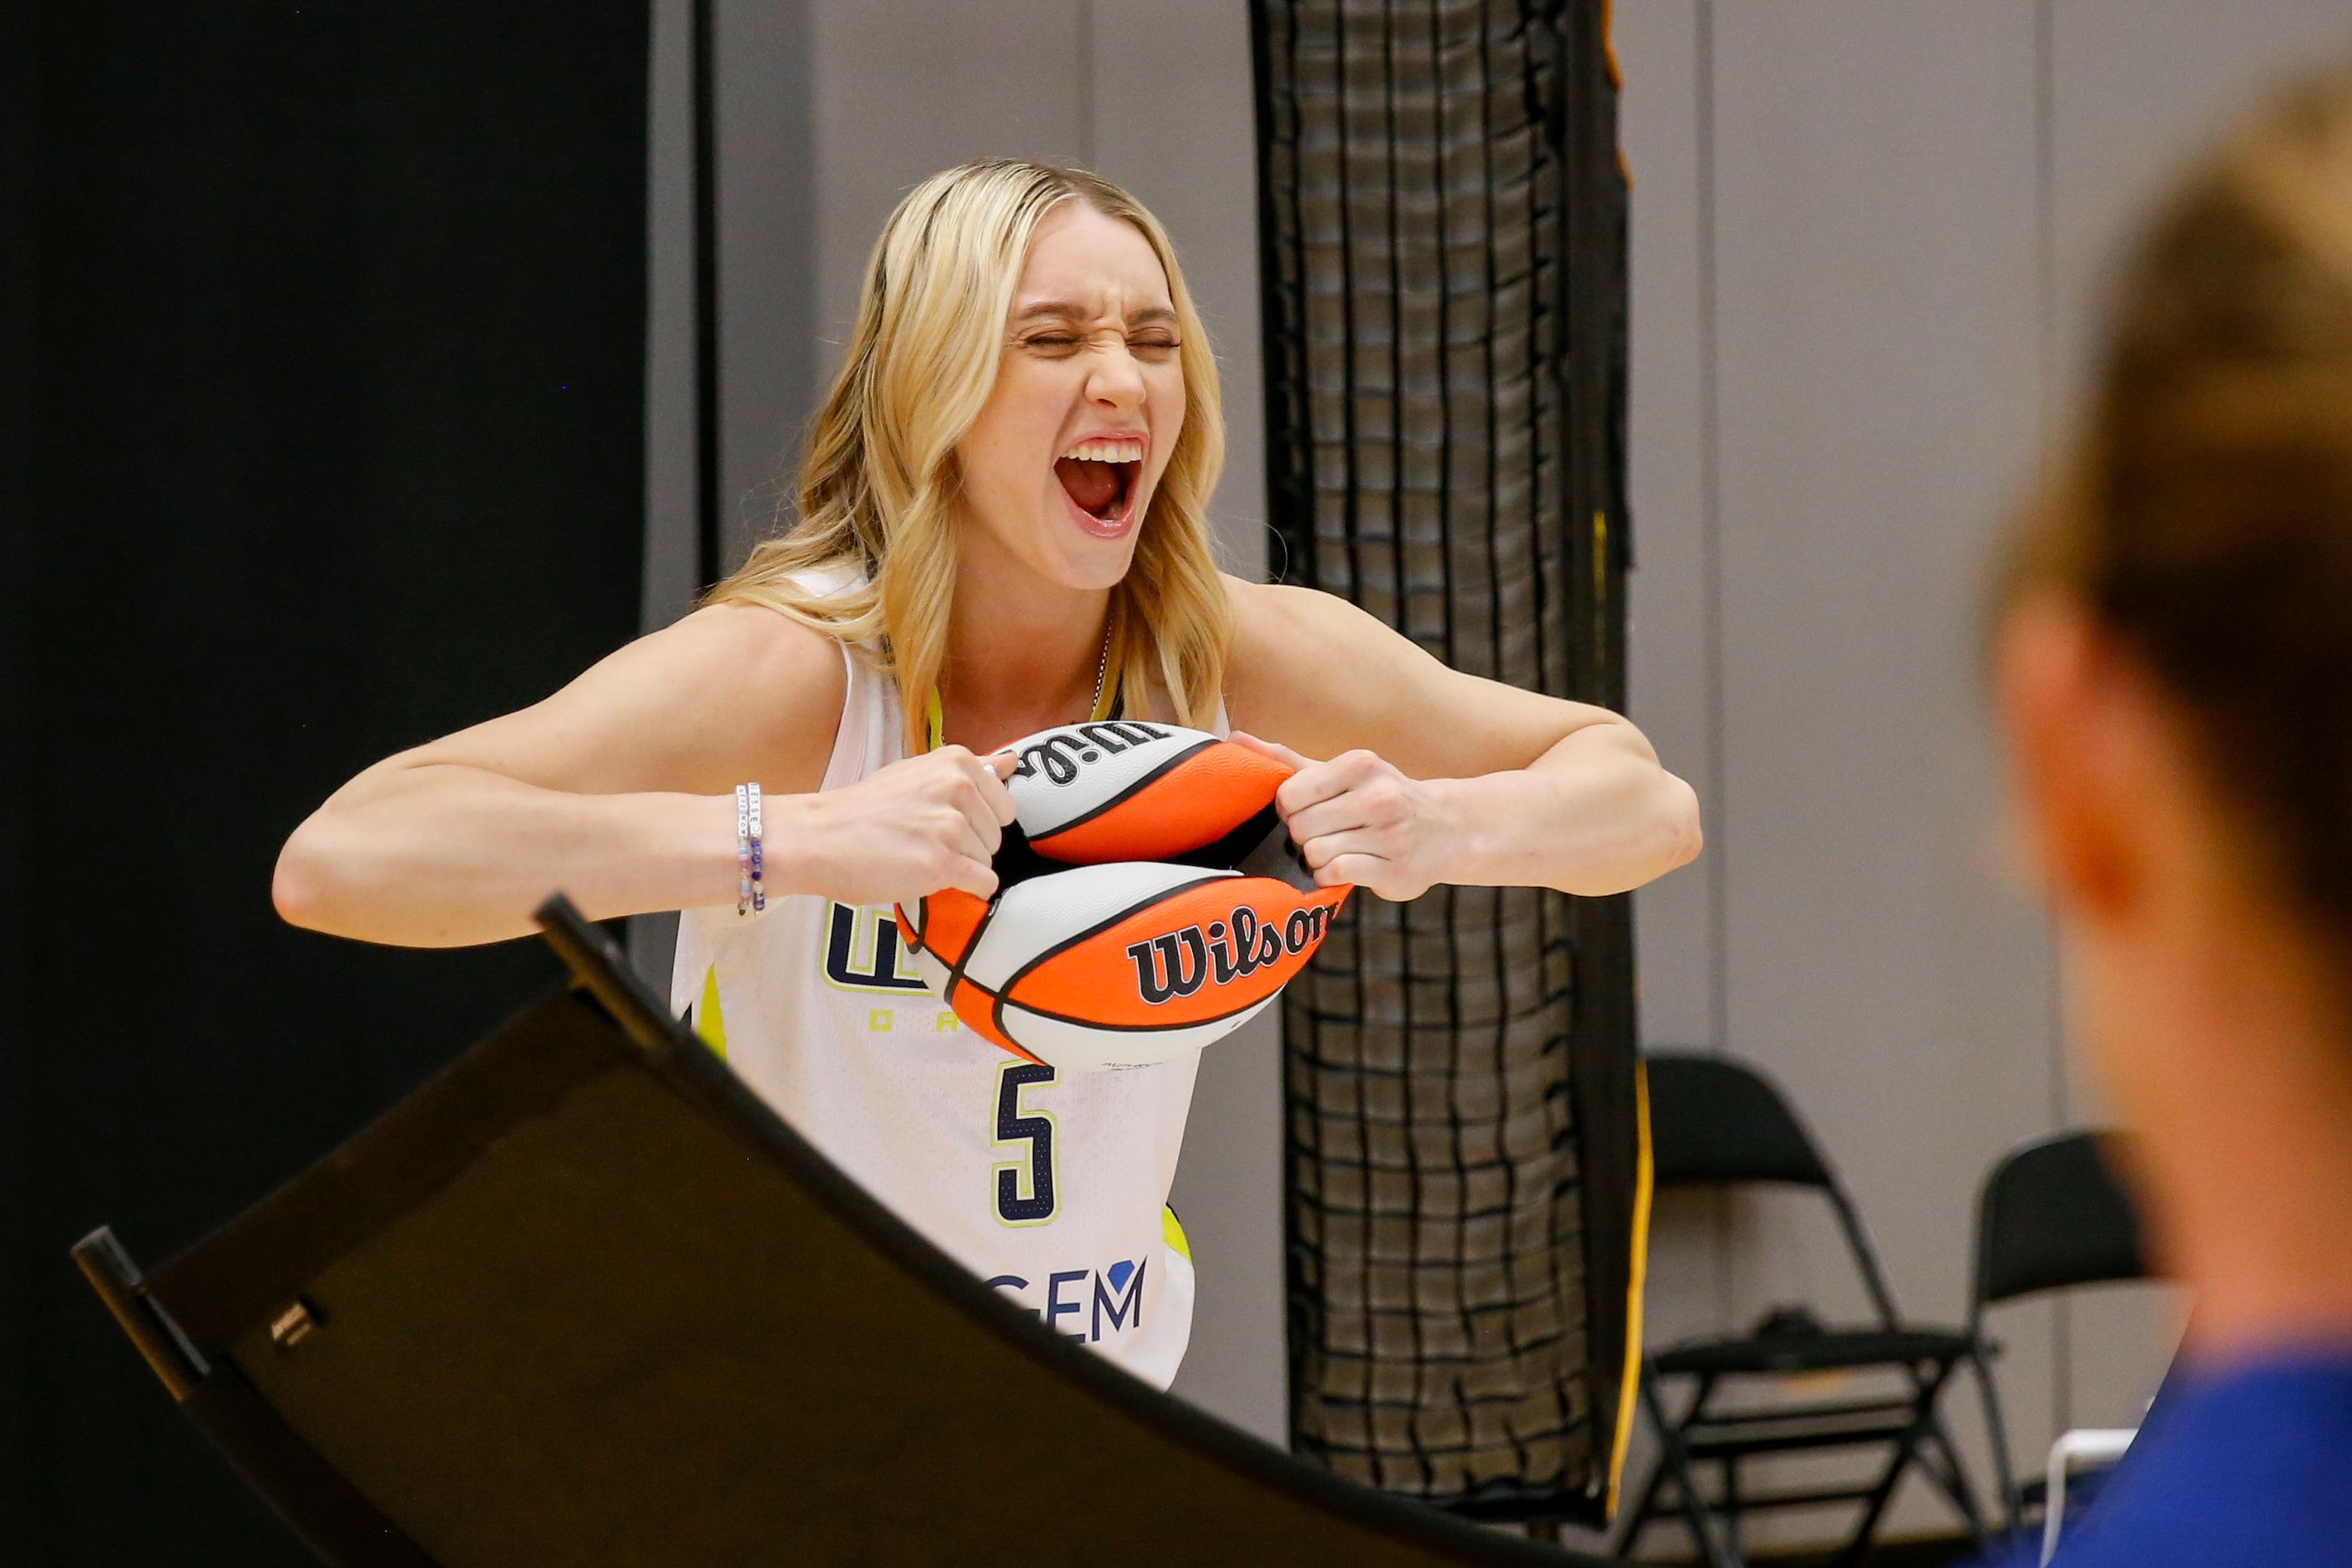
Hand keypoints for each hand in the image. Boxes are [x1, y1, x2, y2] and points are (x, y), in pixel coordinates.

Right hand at [780, 746, 1017, 906]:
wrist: (819, 838)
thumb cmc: (867, 810)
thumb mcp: (919, 773)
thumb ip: (971, 769)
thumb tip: (1013, 761)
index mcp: (957, 761)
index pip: (1003, 806)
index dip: (975, 822)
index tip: (938, 821)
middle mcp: (959, 787)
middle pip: (996, 836)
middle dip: (968, 846)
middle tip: (922, 840)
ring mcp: (951, 826)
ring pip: (987, 862)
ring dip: (959, 868)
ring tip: (917, 856)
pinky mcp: (942, 863)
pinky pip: (983, 884)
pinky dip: (964, 890)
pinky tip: (930, 878)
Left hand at [1227, 734, 1460, 901]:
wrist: (1447, 829)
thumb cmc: (1381, 798)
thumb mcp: (1340, 773)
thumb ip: (1286, 760)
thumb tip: (1233, 740)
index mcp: (1361, 765)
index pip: (1289, 795)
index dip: (1288, 811)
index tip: (1306, 812)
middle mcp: (1380, 795)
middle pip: (1300, 827)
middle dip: (1303, 836)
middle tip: (1324, 834)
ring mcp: (1390, 834)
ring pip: (1315, 854)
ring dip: (1317, 859)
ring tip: (1338, 850)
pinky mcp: (1395, 870)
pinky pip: (1335, 875)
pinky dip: (1331, 876)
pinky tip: (1347, 868)